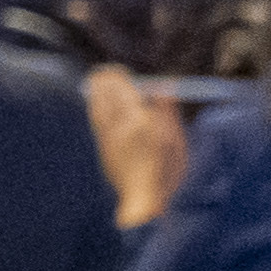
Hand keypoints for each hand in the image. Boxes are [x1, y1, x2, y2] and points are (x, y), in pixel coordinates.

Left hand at [79, 64, 186, 227]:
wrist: (144, 201)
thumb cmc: (167, 171)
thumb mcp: (176, 140)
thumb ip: (167, 111)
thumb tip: (165, 85)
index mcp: (140, 121)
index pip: (123, 88)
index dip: (119, 76)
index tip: (120, 70)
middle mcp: (119, 125)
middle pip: (106, 93)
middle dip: (106, 79)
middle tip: (110, 71)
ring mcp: (107, 136)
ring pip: (96, 104)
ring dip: (97, 89)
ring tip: (100, 79)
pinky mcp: (101, 146)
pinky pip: (94, 118)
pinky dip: (95, 105)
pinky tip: (98, 101)